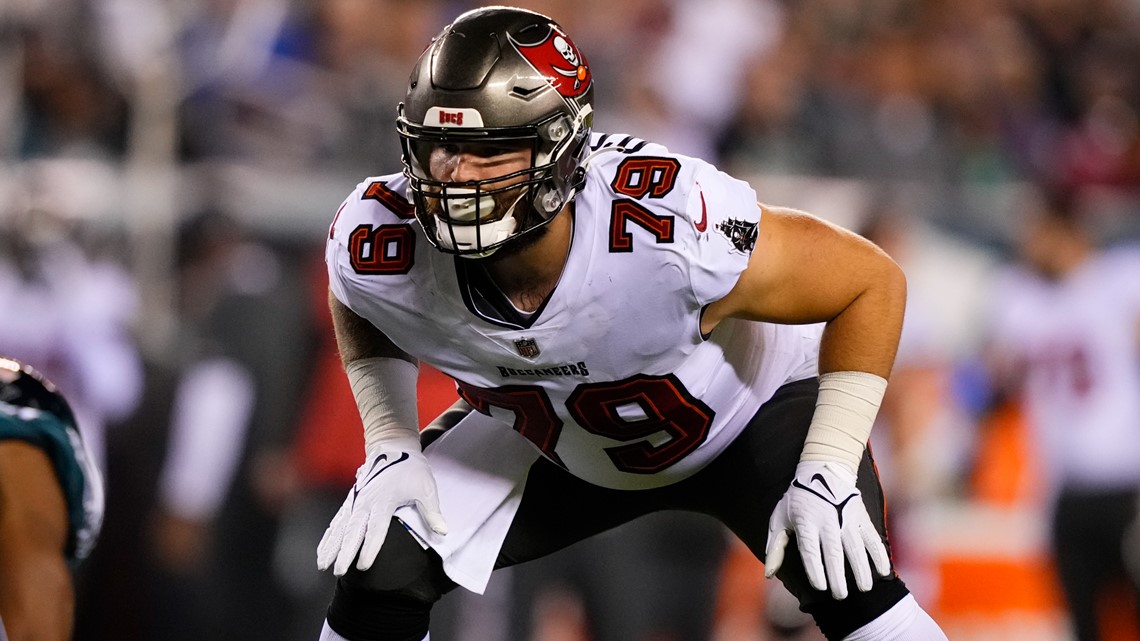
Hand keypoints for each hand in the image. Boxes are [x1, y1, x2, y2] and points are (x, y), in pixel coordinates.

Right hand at [317, 445, 447, 574]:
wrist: (393, 447)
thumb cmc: (411, 469)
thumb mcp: (426, 488)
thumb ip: (432, 512)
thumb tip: (443, 532)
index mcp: (384, 500)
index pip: (376, 529)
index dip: (370, 548)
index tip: (364, 566)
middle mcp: (366, 502)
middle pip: (353, 531)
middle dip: (345, 553)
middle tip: (340, 572)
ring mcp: (356, 501)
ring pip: (341, 527)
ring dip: (331, 546)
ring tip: (323, 565)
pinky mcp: (351, 500)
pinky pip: (337, 521)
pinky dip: (329, 536)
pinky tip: (322, 551)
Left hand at [764, 461, 889, 599]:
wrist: (823, 471)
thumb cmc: (797, 500)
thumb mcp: (780, 518)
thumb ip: (775, 547)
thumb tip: (768, 574)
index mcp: (806, 522)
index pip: (810, 550)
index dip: (815, 569)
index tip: (820, 586)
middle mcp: (827, 521)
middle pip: (834, 552)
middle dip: (838, 576)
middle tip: (840, 595)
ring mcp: (846, 518)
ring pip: (856, 547)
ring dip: (862, 569)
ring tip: (864, 587)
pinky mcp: (861, 517)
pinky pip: (873, 538)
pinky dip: (879, 554)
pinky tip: (883, 571)